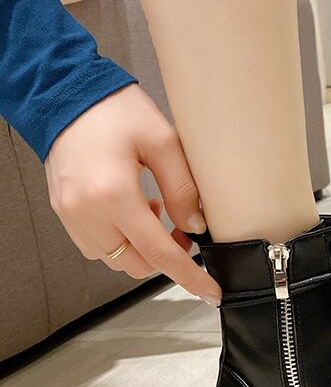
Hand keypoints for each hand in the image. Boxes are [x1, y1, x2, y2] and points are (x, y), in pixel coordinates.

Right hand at [44, 84, 221, 305]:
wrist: (67, 94)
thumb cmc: (114, 110)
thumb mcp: (164, 142)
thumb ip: (184, 189)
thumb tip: (197, 227)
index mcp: (113, 196)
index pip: (159, 254)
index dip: (189, 276)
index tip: (210, 292)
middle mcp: (86, 213)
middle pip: (136, 264)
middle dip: (167, 256)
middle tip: (183, 229)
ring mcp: (70, 215)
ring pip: (116, 259)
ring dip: (143, 248)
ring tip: (155, 210)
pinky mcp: (63, 212)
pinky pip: (97, 247)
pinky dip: (122, 239)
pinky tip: (133, 210)